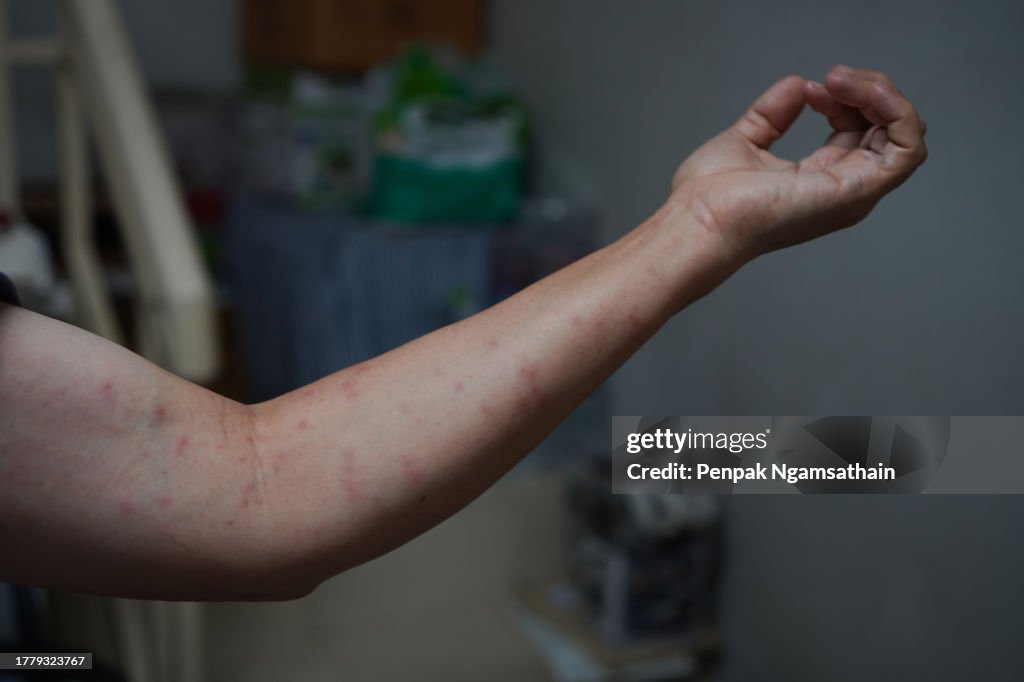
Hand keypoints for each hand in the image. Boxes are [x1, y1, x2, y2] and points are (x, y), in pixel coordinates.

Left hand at [669, 65, 926, 261]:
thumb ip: (774, 114)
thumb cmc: (708, 198)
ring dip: (881, 95)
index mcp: (819, 181)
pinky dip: (897, 112)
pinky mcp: (857, 191)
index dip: (844, 99)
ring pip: (903, 134)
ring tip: (842, 81)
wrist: (698, 220)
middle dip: (867, 90)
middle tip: (832, 77)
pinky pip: (908, 149)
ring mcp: (853, 193)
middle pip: (885, 130)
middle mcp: (843, 190)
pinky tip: (863, 93)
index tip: (810, 88)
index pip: (859, 131)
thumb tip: (799, 85)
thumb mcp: (746, 139)